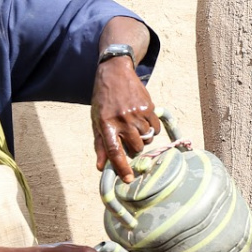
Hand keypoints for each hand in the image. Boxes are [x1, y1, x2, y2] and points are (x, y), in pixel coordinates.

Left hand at [92, 56, 160, 181]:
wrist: (115, 72)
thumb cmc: (103, 99)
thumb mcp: (96, 120)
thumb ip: (100, 145)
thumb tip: (101, 167)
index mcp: (106, 123)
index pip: (114, 151)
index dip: (122, 167)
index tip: (128, 179)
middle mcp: (122, 119)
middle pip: (135, 147)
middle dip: (134, 149)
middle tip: (129, 140)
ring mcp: (136, 113)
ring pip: (147, 139)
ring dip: (143, 139)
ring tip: (135, 128)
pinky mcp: (148, 107)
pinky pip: (155, 129)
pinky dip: (151, 130)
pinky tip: (143, 122)